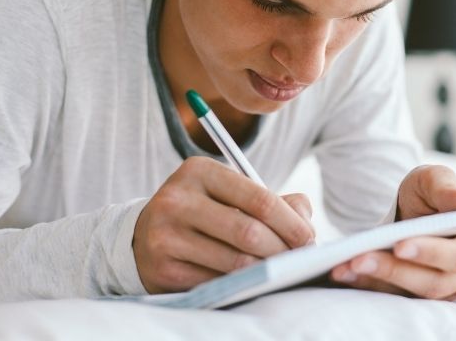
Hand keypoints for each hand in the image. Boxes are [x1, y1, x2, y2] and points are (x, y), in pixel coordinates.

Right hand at [133, 156, 314, 293]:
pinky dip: (241, 285)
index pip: (258, 197)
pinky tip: (251, 281)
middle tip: (299, 260)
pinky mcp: (163, 268)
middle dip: (283, 250)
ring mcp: (166, 234)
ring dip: (266, 271)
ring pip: (235, 262)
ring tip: (281, 271)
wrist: (146, 234)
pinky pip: (217, 283)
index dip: (291, 222)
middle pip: (249, 232)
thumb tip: (304, 217)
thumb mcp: (230, 192)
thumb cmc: (203, 210)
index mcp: (200, 171)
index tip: (309, 238)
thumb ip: (272, 199)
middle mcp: (178, 198)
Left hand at [330, 165, 455, 299]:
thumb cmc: (428, 192)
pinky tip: (343, 272)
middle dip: (394, 270)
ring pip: (412, 293)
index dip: (431, 253)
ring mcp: (443, 287)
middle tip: (359, 258)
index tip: (400, 244)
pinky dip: (367, 284)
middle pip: (433, 281)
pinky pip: (393, 295)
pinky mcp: (417, 293)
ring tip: (346, 265)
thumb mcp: (433, 180)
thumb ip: (448, 189)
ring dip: (377, 280)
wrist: (411, 208)